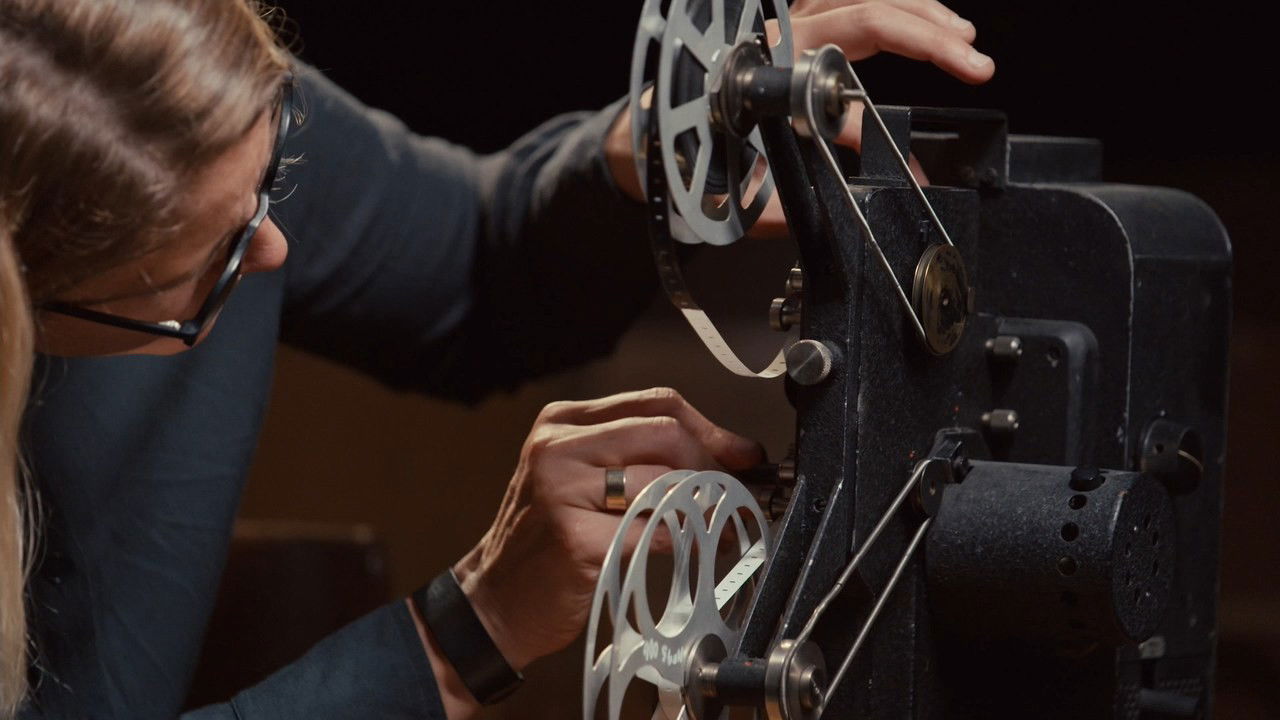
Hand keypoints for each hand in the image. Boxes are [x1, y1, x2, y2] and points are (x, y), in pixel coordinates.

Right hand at [452, 388, 761, 669]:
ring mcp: (562, 492)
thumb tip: (726, 456)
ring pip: (665, 481)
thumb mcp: (580, 480)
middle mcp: (557, 448)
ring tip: (721, 527)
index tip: (742, 454)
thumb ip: (637, 458)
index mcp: (561, 423)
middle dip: (712, 465)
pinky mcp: (576, 539)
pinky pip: (655, 532)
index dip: (709, 428)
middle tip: (734, 495)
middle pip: (664, 433)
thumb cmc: (547, 542)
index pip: (655, 403)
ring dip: (707, 507)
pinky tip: (698, 549)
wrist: (494, 601)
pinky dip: (687, 541)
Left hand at [603, 0, 995, 234]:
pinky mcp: (784, 27)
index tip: (912, 170)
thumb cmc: (683, 165)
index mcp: (756, 81)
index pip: (836, 101)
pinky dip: (887, 4)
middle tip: (974, 61)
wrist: (639, 142)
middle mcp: (769, 41)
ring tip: (961, 36)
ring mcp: (777, 27)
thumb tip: (862, 198)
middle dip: (926, 35)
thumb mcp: (738, 196)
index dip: (878, 136)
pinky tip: (923, 15)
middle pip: (862, 15)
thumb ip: (798, 200)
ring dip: (916, 10)